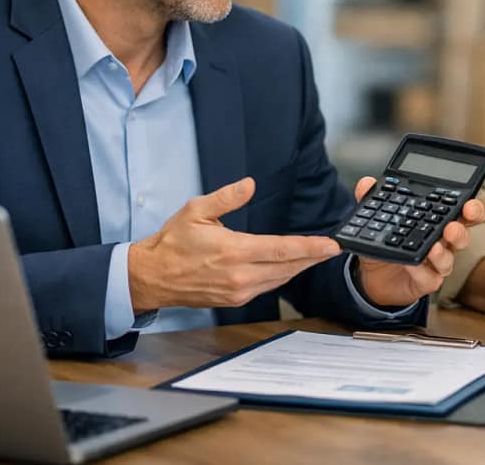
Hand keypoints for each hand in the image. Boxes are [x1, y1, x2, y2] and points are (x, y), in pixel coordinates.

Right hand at [128, 177, 340, 310]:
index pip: (282, 249)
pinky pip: (267, 287)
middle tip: (333, 249)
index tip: (331, 245)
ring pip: (280, 279)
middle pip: (288, 267)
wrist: (151, 277)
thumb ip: (226, 197)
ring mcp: (238, 291)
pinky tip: (290, 266)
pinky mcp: (235, 299)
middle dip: (313, 258)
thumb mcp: (196, 211)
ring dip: (300, 267)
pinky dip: (282, 276)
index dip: (310, 248)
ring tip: (317, 255)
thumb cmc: (172, 243)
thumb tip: (249, 185)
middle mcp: (240, 275)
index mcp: (234, 251)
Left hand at [353, 176, 484, 307]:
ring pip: (448, 259)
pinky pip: (429, 277)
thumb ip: (373, 198)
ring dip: (441, 253)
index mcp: (438, 220)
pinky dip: (420, 271)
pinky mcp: (427, 281)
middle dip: (460, 230)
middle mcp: (443, 242)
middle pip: (462, 235)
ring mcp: (436, 263)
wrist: (373, 275)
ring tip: (432, 246)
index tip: (469, 204)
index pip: (462, 212)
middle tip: (451, 227)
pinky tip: (411, 264)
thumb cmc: (388, 242)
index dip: (471, 208)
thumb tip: (367, 183)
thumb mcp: (378, 217)